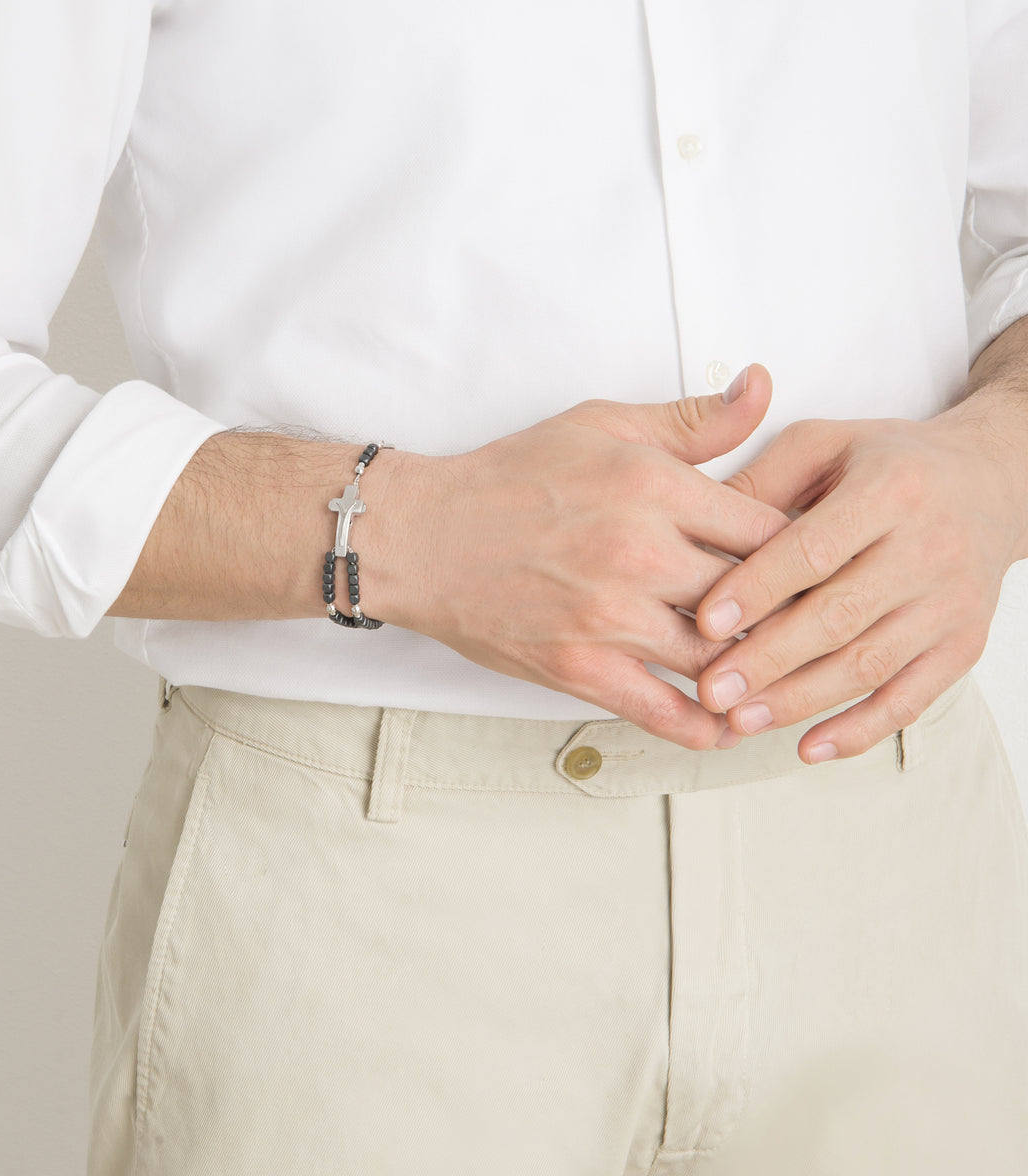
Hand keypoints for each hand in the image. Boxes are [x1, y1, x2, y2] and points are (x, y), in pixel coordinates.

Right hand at [378, 366, 788, 748]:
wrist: (424, 537)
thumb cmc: (512, 477)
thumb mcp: (603, 425)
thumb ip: (692, 420)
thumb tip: (763, 385)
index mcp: (655, 487)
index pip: (771, 529)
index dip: (804, 552)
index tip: (811, 567)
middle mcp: (640, 553)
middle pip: (757, 598)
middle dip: (788, 615)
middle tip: (809, 627)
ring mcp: (610, 618)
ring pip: (720, 658)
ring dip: (753, 671)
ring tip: (775, 673)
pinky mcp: (580, 669)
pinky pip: (665, 714)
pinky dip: (705, 728)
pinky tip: (726, 725)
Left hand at [693, 397, 1027, 761]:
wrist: (991, 481)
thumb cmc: (888, 464)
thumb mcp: (824, 445)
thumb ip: (763, 482)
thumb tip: (696, 528)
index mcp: (889, 490)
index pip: (815, 549)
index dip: (758, 589)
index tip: (706, 622)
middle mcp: (928, 548)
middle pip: (841, 616)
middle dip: (769, 660)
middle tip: (712, 690)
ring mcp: (949, 603)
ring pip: (871, 664)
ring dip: (802, 700)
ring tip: (741, 721)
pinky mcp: (963, 644)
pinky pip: (912, 698)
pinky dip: (861, 730)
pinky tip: (810, 747)